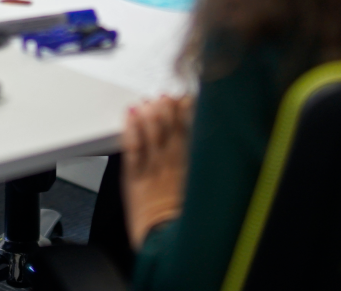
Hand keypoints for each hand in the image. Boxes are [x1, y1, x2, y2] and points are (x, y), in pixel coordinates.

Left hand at [121, 94, 193, 248]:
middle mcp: (173, 165)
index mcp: (192, 168)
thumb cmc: (182, 224)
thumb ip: (205, 170)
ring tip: (150, 102)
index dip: (189, 112)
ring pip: (153, 134)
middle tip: (166, 97)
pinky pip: (132, 149)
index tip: (187, 100)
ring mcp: (153, 170)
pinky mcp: (134, 178)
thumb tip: (211, 150)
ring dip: (151, 114)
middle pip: (172, 128)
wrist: (164, 244)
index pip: (193, 132)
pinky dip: (131, 130)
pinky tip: (130, 117)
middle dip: (168, 109)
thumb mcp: (202, 194)